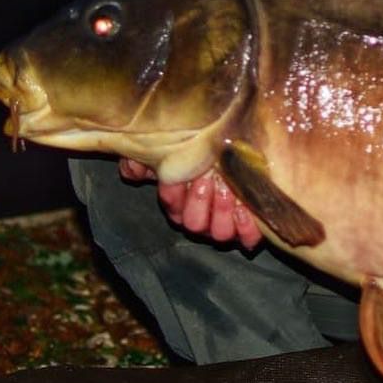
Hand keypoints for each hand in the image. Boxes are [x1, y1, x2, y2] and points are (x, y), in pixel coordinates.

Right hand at [118, 158, 262, 249]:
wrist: (241, 144)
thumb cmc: (205, 144)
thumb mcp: (174, 143)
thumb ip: (147, 157)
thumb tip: (131, 170)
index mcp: (181, 200)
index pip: (171, 204)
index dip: (173, 193)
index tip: (180, 175)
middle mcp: (201, 215)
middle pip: (193, 223)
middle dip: (199, 202)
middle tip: (208, 178)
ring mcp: (226, 222)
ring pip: (218, 233)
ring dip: (222, 212)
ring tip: (227, 190)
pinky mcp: (251, 225)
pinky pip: (248, 238)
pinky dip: (246, 228)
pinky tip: (244, 209)